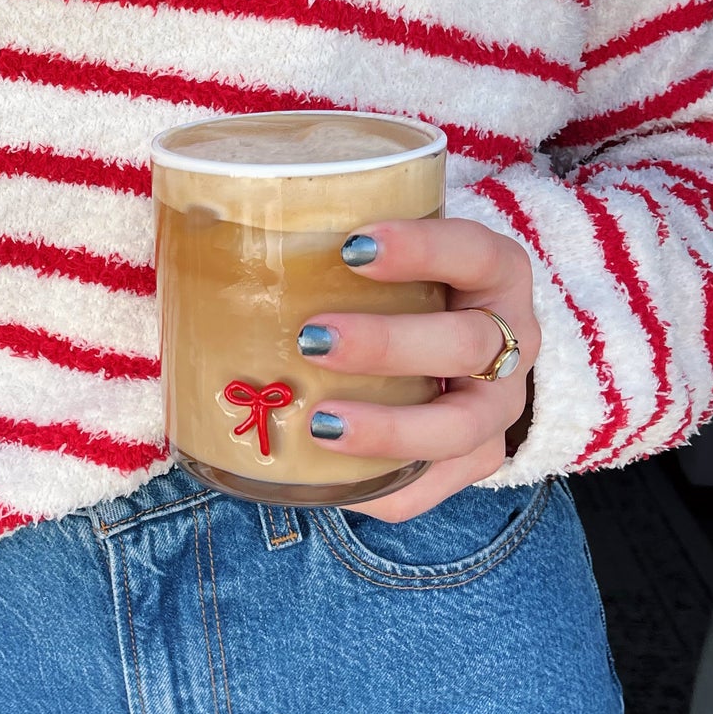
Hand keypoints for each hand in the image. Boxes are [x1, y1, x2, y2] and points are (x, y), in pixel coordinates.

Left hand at [298, 218, 540, 522]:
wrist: (459, 336)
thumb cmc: (404, 281)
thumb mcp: (389, 248)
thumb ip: (328, 238)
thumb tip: (200, 224)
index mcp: (496, 272)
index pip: (473, 252)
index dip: (422, 249)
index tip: (352, 247)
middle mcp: (512, 339)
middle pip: (466, 346)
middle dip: (389, 345)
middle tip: (314, 338)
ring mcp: (498, 405)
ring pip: (458, 429)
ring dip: (388, 428)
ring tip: (319, 423)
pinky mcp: (475, 459)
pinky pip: (431, 488)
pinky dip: (380, 488)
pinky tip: (327, 481)